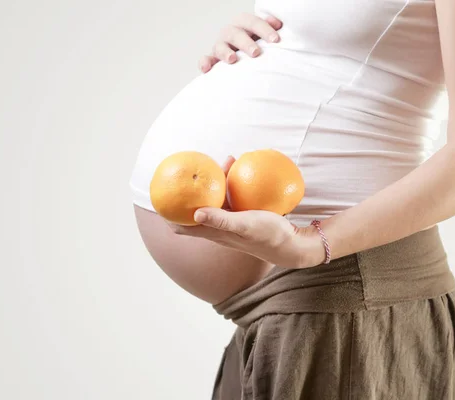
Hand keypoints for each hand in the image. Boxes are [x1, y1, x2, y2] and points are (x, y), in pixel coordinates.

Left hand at [168, 156, 325, 268]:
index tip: (161, 197)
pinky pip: (233, 198)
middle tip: (194, 169)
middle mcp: (219, 228)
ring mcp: (232, 222)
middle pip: (196, 209)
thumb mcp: (245, 225)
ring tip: (227, 161)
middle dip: (192, 192)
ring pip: (216, 201)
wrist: (293, 245)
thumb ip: (221, 220)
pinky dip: (233, 184)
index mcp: (214, 232)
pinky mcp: (245, 217)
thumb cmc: (268, 235)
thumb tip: (194, 213)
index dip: (168, 215)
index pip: (182, 227)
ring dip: (215, 184)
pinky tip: (243, 169)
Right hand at [199, 13, 282, 72]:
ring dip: (225, 52)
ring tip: (232, 59)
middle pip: (236, 34)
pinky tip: (206, 69)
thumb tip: (278, 24)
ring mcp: (220, 45)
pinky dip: (204, 63)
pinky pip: (206, 59)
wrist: (240, 50)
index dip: (264, 29)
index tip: (275, 40)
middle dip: (246, 43)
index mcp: (243, 23)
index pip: (253, 22)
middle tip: (256, 52)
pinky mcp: (212, 58)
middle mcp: (230, 32)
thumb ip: (268, 27)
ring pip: (220, 46)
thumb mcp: (261, 33)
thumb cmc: (255, 41)